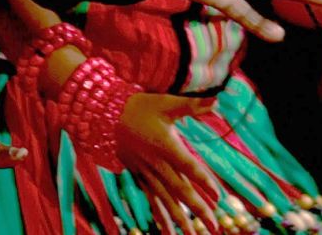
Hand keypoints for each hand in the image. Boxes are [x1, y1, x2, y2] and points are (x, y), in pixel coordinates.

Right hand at [116, 94, 221, 234]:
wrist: (104, 114)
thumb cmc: (136, 106)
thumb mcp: (164, 101)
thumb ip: (190, 104)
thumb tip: (215, 100)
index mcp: (165, 146)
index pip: (189, 167)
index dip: (204, 181)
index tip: (218, 196)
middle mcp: (156, 163)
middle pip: (180, 190)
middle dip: (197, 209)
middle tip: (213, 226)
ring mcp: (146, 172)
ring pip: (165, 200)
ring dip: (180, 219)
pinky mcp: (138, 175)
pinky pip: (152, 199)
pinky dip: (160, 215)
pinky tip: (168, 231)